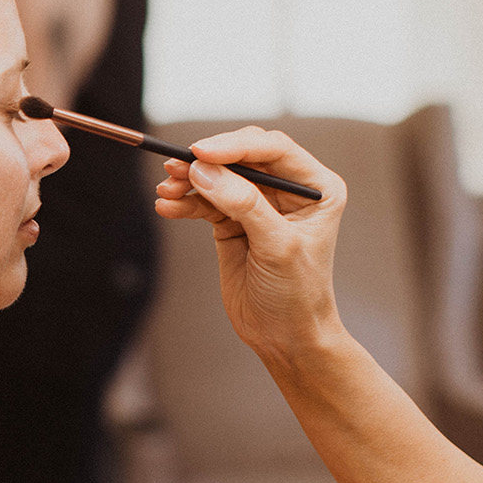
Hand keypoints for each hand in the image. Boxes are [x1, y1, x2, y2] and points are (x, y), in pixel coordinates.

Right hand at [154, 126, 348, 361]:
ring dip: (189, 181)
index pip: (273, 149)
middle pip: (241, 157)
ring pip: (219, 176)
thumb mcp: (277, 246)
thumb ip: (244, 205)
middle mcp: (288, 189)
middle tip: (176, 168)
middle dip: (207, 162)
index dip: (235, 145)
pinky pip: (205, 201)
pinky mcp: (233, 221)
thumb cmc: (297, 295)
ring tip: (166, 191)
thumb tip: (204, 170)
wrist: (284, 336)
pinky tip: (168, 207)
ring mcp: (258, 204)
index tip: (201, 151)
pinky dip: (185, 202)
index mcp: (316, 187)